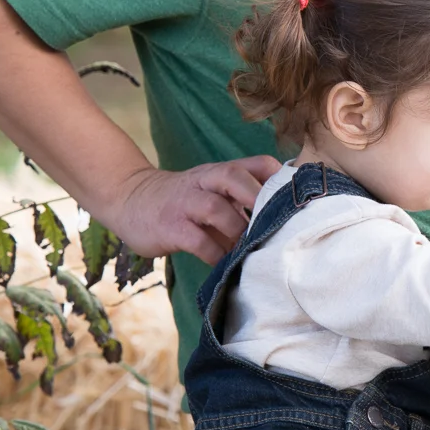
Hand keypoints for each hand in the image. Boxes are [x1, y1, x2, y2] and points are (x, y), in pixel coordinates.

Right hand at [102, 156, 281, 263]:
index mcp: (221, 171)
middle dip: (259, 199)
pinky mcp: (170, 226)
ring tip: (252, 250)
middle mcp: (204, 181)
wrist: (129, 200)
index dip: (280, 179)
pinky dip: (216, 255)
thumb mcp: (213, 190)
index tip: (299, 201)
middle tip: (278, 225)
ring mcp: (185, 202)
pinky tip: (226, 264)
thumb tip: (285, 220)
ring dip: (238, 231)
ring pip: (216, 208)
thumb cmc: (184, 201)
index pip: (258, 164)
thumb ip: (242, 198)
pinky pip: (197, 241)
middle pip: (234, 177)